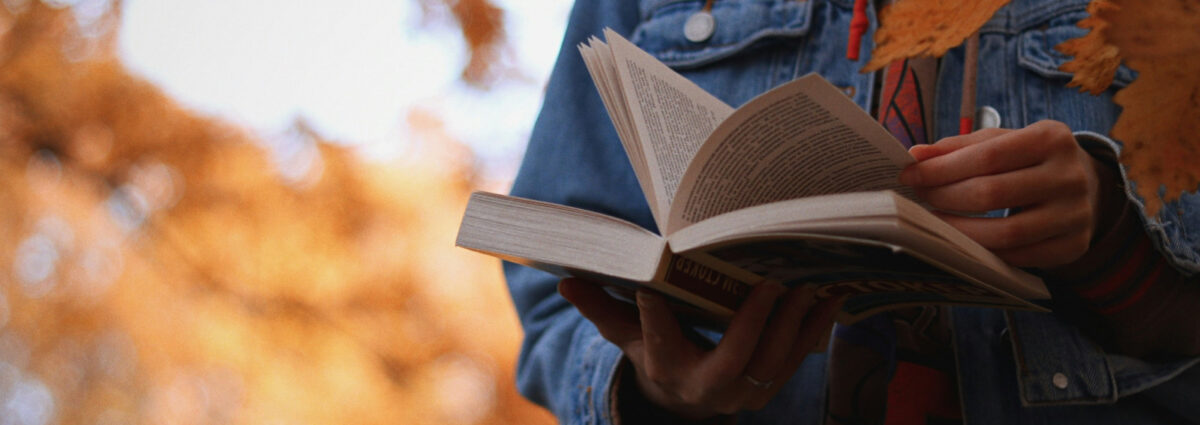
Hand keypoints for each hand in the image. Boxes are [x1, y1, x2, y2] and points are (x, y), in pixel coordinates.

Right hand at [558, 278, 841, 419]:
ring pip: (774, 363)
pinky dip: (815, 328)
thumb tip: (566, 283)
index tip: (651, 283)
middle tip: (768, 285)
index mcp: (666, 370)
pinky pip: (798, 359)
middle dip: (753, 325)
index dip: (653, 316)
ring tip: (805, 287)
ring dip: (793, 326)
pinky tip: (831, 295)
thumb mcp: (626, 335)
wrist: (686, 395)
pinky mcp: (770, 385)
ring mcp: (744, 392)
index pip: (658, 343)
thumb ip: (601, 308)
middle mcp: (707, 389)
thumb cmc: (656, 352)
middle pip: (733, 362)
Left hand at [899, 120, 1111, 267]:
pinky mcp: (1073, 245)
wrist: (1085, 186)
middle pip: (991, 194)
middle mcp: (1069, 176)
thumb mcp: (1002, 142)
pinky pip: (1019, 257)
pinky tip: (964, 241)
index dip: (942, 169)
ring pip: (1005, 232)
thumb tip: (915, 155)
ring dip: (959, 231)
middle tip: (919, 198)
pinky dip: (985, 252)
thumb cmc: (1030, 160)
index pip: (986, 156)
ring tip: (935, 222)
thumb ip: (960, 147)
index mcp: (1051, 138)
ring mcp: (1075, 214)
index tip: (910, 175)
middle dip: (945, 197)